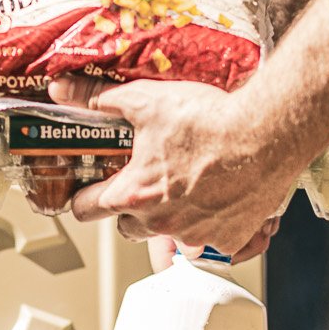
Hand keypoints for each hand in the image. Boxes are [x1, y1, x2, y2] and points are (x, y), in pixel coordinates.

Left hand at [49, 73, 295, 260]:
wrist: (267, 133)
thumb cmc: (210, 120)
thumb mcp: (146, 100)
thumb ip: (98, 98)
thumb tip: (61, 89)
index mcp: (132, 194)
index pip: (85, 210)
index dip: (84, 196)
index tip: (91, 188)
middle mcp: (160, 222)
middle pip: (127, 227)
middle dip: (131, 207)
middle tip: (146, 180)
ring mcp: (195, 234)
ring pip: (169, 235)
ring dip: (170, 217)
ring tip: (185, 186)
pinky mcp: (228, 237)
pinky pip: (210, 240)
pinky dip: (210, 223)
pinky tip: (218, 196)